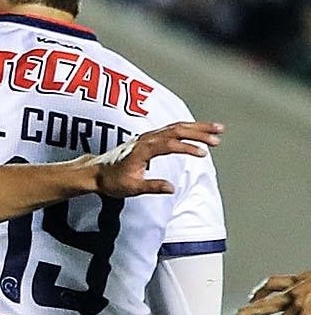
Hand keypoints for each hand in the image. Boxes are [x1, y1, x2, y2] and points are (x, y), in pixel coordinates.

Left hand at [91, 121, 222, 198]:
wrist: (95, 173)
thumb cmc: (112, 181)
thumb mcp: (131, 187)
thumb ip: (152, 186)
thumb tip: (171, 188)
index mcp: (141, 149)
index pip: (168, 145)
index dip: (186, 148)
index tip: (203, 154)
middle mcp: (145, 139)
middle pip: (175, 130)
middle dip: (199, 131)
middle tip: (219, 135)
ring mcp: (146, 137)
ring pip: (175, 127)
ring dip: (197, 127)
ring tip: (218, 129)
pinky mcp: (148, 139)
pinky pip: (171, 129)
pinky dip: (187, 128)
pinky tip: (199, 130)